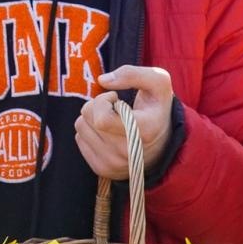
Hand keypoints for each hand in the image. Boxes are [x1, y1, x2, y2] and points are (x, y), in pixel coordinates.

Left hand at [75, 66, 173, 180]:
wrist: (163, 144)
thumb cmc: (157, 108)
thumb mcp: (158, 81)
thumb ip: (132, 73)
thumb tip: (102, 80)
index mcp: (144, 131)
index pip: (101, 118)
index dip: (103, 100)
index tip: (115, 98)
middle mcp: (128, 153)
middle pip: (87, 118)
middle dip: (97, 105)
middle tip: (115, 108)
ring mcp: (114, 164)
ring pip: (80, 126)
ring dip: (92, 117)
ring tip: (112, 120)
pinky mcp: (102, 169)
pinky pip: (79, 139)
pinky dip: (90, 131)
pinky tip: (107, 132)